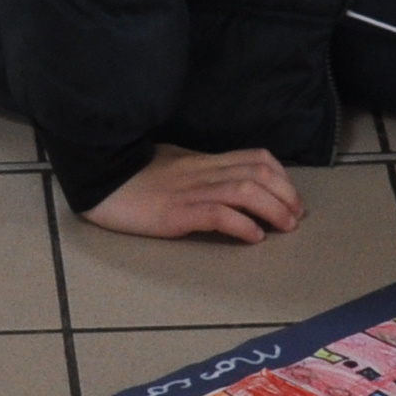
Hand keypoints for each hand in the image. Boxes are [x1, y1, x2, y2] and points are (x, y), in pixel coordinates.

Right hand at [84, 144, 307, 242]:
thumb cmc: (131, 177)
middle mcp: (203, 172)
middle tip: (296, 217)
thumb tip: (225, 186)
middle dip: (286, 194)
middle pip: (258, 173)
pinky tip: (253, 237)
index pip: (255, 158)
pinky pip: (218, 214)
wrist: (99, 181)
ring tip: (285, 227)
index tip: (291, 197)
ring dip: (273, 209)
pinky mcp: (177, 212)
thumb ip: (200, 173)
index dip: (282, 176)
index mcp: (204, 161)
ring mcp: (190, 191)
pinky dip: (242, 225)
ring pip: (246, 191)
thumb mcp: (173, 166)